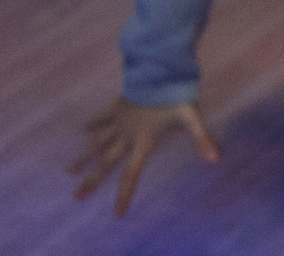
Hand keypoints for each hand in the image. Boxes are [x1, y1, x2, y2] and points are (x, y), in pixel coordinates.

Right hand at [69, 96, 221, 214]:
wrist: (160, 69)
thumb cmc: (176, 95)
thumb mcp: (192, 117)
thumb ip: (202, 139)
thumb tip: (215, 159)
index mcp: (142, 143)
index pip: (131, 175)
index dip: (124, 195)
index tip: (116, 214)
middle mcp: (126, 136)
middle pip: (105, 163)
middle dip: (92, 180)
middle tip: (76, 197)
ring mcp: (119, 121)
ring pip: (96, 142)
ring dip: (83, 156)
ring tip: (68, 171)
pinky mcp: (117, 107)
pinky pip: (101, 117)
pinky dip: (92, 123)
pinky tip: (82, 129)